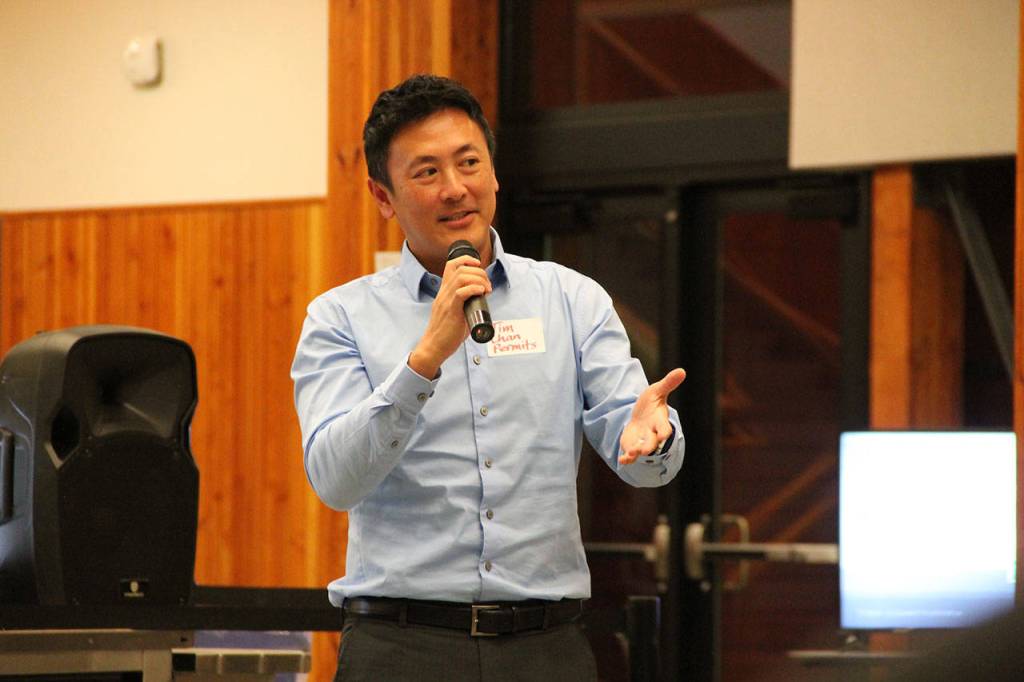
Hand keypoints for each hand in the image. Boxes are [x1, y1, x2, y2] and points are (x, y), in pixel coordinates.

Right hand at [408, 255, 491, 377]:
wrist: (434, 346)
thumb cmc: (446, 332)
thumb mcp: (454, 311)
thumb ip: (464, 302)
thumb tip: (481, 300)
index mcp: (444, 291)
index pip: (451, 265)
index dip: (467, 260)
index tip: (479, 267)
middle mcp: (444, 292)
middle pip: (461, 269)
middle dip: (479, 272)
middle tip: (487, 285)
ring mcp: (446, 301)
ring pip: (461, 278)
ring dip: (479, 280)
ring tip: (486, 290)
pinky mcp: (451, 311)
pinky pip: (460, 293)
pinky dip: (474, 289)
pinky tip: (481, 293)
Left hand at [619, 368, 686, 464]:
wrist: (641, 414)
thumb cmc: (651, 402)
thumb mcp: (657, 390)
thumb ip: (668, 383)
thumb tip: (682, 370)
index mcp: (659, 421)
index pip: (665, 428)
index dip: (664, 432)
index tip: (664, 436)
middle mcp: (652, 433)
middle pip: (652, 442)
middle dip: (649, 446)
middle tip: (645, 451)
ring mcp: (642, 440)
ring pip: (641, 449)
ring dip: (636, 453)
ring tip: (631, 455)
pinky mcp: (632, 445)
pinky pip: (630, 454)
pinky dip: (627, 458)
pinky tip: (622, 461)